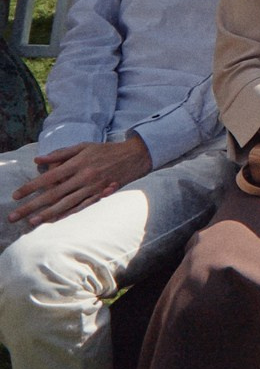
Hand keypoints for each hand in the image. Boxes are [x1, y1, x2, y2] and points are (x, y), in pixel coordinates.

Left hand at [8, 137, 151, 225]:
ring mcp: (92, 188)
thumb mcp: (83, 146)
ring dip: (46, 214)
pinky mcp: (100, 195)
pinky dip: (66, 215)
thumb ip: (60, 153)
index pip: (49, 177)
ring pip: (65, 204)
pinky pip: (80, 207)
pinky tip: (54, 221)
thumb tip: (38, 160)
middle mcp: (84, 177)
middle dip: (31, 206)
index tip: (15, 195)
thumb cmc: (106, 150)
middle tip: (14, 216)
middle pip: (53, 194)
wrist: (135, 156)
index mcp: (78, 163)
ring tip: (30, 222)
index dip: (31, 187)